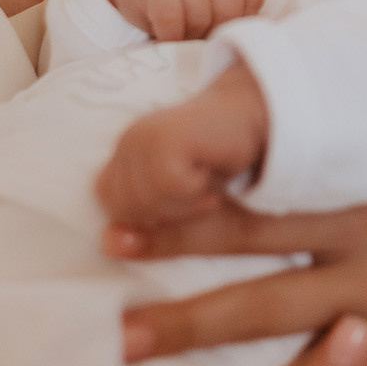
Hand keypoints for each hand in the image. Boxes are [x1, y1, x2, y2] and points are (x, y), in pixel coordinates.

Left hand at [97, 64, 270, 233]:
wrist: (259, 120)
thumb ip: (151, 231)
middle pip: (126, 210)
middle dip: (169, 214)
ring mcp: (144, 138)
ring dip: (187, 204)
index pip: (110, 202)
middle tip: (201, 190)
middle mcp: (128, 143)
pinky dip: (198, 189)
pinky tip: (213, 172)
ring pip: (145, 202)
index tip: (184, 196)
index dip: (148, 214)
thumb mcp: (185, 211)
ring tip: (208, 181)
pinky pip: (169, 186)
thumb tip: (107, 245)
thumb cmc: (225, 167)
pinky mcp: (165, 138)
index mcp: (126, 155)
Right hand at [99, 0, 265, 41]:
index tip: (221, 24)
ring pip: (201, 20)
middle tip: (198, 32)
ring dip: (190, 35)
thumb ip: (238, 9)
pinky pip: (174, 25)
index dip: (239, 19)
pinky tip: (165, 34)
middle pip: (229, 11)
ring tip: (180, 30)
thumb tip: (262, 35)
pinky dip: (170, 38)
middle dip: (214, 30)